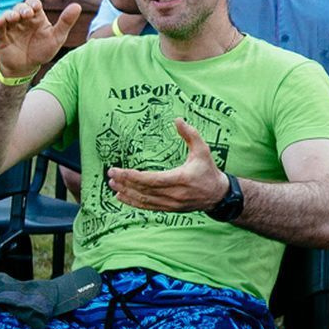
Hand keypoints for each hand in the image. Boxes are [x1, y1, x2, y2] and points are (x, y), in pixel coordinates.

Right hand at [0, 0, 82, 81]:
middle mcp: (22, 19)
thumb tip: (78, 6)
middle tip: (27, 14)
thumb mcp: (57, 37)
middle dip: (23, 8)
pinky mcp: (1, 36)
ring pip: (8, 15)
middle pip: (20, 7)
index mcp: (36, 17)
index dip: (34, 4)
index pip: (33, 4)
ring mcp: (10, 26)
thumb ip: (66, 22)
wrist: (27, 68)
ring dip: (11, 14)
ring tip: (16, 17)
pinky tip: (3, 21)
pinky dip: (0, 22)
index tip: (36, 8)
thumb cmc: (42, 50)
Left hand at [106, 119, 229, 212]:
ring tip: (112, 185)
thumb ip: (190, 134)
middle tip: (110, 175)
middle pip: (144, 190)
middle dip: (125, 183)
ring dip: (126, 193)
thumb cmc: (208, 170)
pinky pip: (148, 207)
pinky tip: (121, 197)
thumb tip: (178, 119)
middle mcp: (174, 194)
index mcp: (180, 179)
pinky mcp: (169, 209)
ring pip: (144, 200)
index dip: (132, 176)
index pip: (151, 179)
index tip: (118, 170)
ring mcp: (171, 204)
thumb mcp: (203, 150)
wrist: (218, 195)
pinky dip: (133, 203)